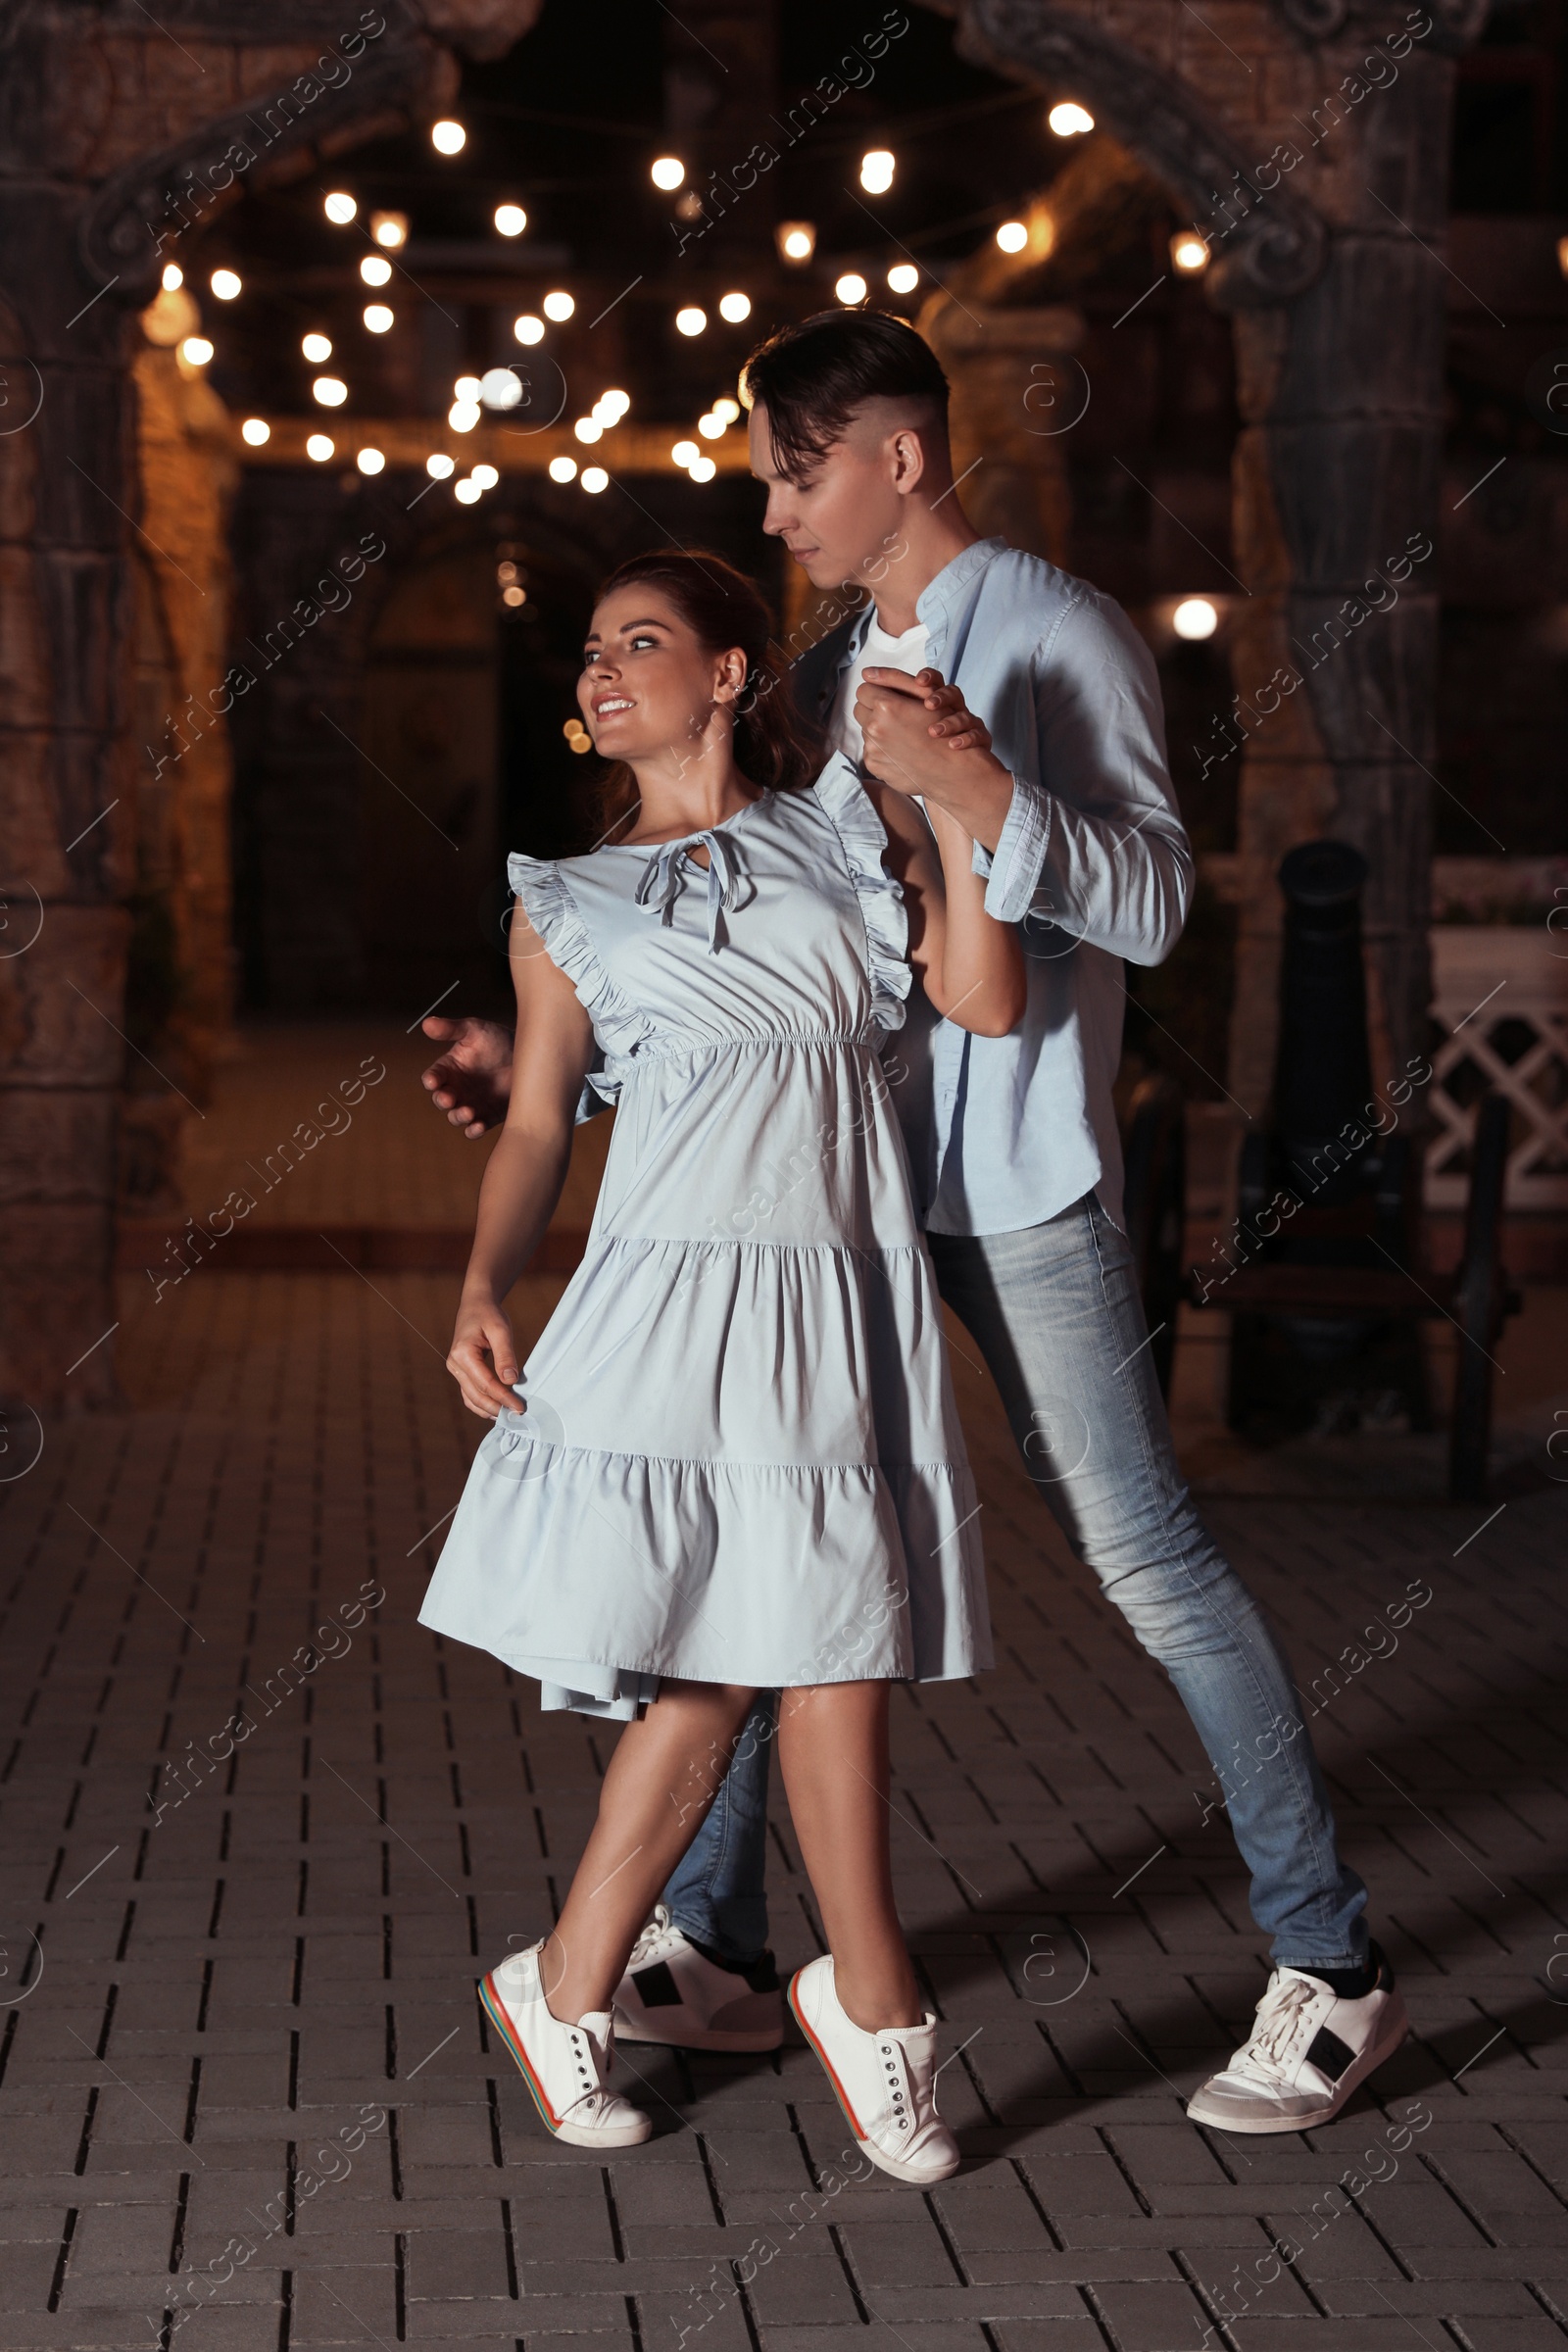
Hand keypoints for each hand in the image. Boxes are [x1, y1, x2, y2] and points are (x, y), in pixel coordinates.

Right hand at [421, 1016, 512, 1137]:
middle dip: (443, 1101)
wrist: (529, 1056)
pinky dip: (474, 1130)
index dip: (431, 1080)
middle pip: (441, 1100)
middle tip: (449, 1099)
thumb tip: (427, 1023)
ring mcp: (471, 1103)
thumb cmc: (498, 1039)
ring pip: (457, 1117)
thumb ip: (451, 1029)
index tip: (432, 1081)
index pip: (433, 1077)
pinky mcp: (488, 1116)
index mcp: (449, 1069)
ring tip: (468, 1111)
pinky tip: (478, 1126)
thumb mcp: (475, 1030)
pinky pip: (475, 1128)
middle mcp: (456, 1088)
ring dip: (458, 1116)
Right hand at [447, 1293, 520, 1418]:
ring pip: (471, 1398)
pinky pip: (470, 1394)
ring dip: (489, 1410)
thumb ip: (505, 1355)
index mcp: (462, 1353)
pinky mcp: (461, 1372)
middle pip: (476, 1395)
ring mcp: (455, 1370)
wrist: (476, 1305)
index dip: (503, 1398)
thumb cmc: (488, 1315)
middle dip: (497, 1408)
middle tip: (518, 1416)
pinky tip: (498, 1408)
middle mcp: (454, 1364)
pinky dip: (482, 1404)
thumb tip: (510, 1381)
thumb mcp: (501, 1330)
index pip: (485, 1383)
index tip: (520, 1407)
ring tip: (509, 1416)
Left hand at [855, 666, 1001, 800]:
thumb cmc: (945, 729)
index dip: (876, 691)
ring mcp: (872, 749)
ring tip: (900, 733)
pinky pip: (870, 749)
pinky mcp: (873, 765)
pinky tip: (900, 749)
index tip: (888, 696)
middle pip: (859, 709)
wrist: (951, 770)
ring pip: (865, 729)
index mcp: (886, 707)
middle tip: (892, 713)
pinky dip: (881, 747)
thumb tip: (866, 673)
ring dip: (878, 728)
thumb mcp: (926, 696)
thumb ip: (896, 680)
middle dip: (872, 708)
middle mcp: (875, 728)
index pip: (864, 689)